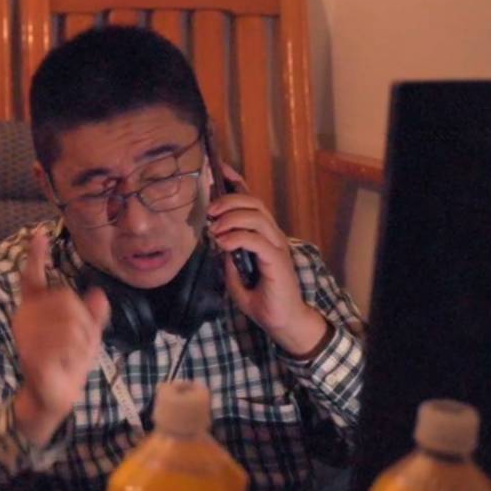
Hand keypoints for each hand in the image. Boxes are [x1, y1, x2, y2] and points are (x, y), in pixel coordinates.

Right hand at [11, 229, 108, 445]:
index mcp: (36, 308)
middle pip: (66, 300)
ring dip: (82, 341)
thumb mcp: (87, 337)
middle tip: (85, 341)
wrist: (52, 397)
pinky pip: (62, 346)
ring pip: (69, 324)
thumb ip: (93, 316)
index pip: (32, 277)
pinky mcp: (31, 357)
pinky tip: (70, 363)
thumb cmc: (67, 363)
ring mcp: (27, 337)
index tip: (39, 233)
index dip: (36, 255)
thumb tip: (99, 293)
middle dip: (84, 320)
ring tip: (77, 356)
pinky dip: (74, 355)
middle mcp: (27, 318)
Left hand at [207, 164, 328, 356]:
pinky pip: (257, 240)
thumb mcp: (234, 276)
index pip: (251, 202)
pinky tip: (224, 244)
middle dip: (229, 200)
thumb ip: (227, 257)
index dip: (236, 183)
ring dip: (231, 218)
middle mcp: (272, 236)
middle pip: (254, 203)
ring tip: (215, 229)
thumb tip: (217, 241)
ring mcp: (277, 247)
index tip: (218, 170)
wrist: (281, 321)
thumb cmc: (261, 298)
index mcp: (263, 235)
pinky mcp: (277, 261)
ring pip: (257, 217)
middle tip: (209, 212)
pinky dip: (237, 237)